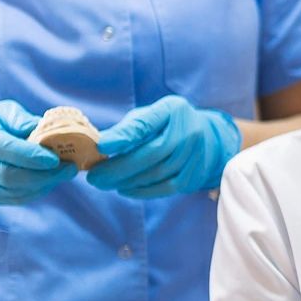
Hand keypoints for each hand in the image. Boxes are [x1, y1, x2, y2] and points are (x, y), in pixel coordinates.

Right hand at [0, 100, 74, 205]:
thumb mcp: (1, 111)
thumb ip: (21, 120)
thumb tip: (46, 128)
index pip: (3, 147)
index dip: (30, 155)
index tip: (55, 158)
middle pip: (7, 175)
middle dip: (42, 175)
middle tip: (69, 169)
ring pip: (11, 191)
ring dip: (42, 186)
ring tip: (63, 175)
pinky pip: (11, 199)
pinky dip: (33, 193)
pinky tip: (48, 183)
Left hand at [86, 96, 242, 198]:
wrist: (205, 137)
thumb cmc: (167, 125)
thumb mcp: (149, 116)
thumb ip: (128, 128)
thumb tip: (100, 145)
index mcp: (172, 109)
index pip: (147, 123)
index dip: (124, 135)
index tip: (101, 145)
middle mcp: (187, 130)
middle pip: (151, 153)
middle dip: (119, 168)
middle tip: (95, 177)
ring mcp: (194, 154)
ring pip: (157, 173)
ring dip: (128, 181)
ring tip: (106, 183)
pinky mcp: (194, 174)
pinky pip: (166, 187)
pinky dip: (143, 191)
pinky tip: (125, 190)